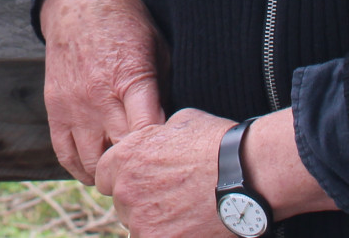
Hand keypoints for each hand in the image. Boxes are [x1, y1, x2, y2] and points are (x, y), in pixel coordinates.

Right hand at [37, 0, 167, 183]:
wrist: (78, 2)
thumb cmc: (125, 23)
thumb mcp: (157, 49)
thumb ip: (163, 90)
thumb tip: (174, 129)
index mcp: (131, 80)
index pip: (148, 134)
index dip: (162, 152)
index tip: (173, 158)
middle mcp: (99, 98)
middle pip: (122, 155)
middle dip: (139, 168)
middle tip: (153, 174)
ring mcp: (74, 106)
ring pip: (91, 162)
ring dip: (110, 173)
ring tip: (125, 173)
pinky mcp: (55, 109)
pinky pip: (64, 154)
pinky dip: (80, 168)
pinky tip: (96, 169)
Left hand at [95, 109, 336, 235]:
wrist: (244, 173)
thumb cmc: (217, 143)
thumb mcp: (180, 122)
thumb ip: (157, 136)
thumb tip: (159, 138)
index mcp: (125, 157)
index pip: (104, 176)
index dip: (123, 178)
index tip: (140, 182)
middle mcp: (126, 189)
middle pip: (122, 204)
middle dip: (141, 201)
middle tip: (169, 198)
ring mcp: (142, 220)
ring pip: (139, 227)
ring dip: (155, 222)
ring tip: (184, 213)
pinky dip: (172, 234)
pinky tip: (190, 226)